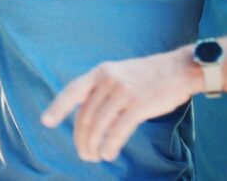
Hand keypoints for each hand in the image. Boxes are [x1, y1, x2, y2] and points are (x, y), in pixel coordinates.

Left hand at [41, 46, 198, 161]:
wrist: (179, 69)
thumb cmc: (149, 76)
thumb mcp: (120, 72)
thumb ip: (102, 88)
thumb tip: (86, 116)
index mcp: (101, 71)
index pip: (73, 90)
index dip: (58, 107)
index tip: (46, 122)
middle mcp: (108, 79)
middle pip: (86, 116)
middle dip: (81, 138)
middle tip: (84, 153)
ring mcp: (123, 91)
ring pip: (98, 126)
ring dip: (93, 146)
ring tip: (94, 157)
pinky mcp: (138, 105)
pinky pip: (117, 131)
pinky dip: (110, 146)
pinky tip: (108, 154)